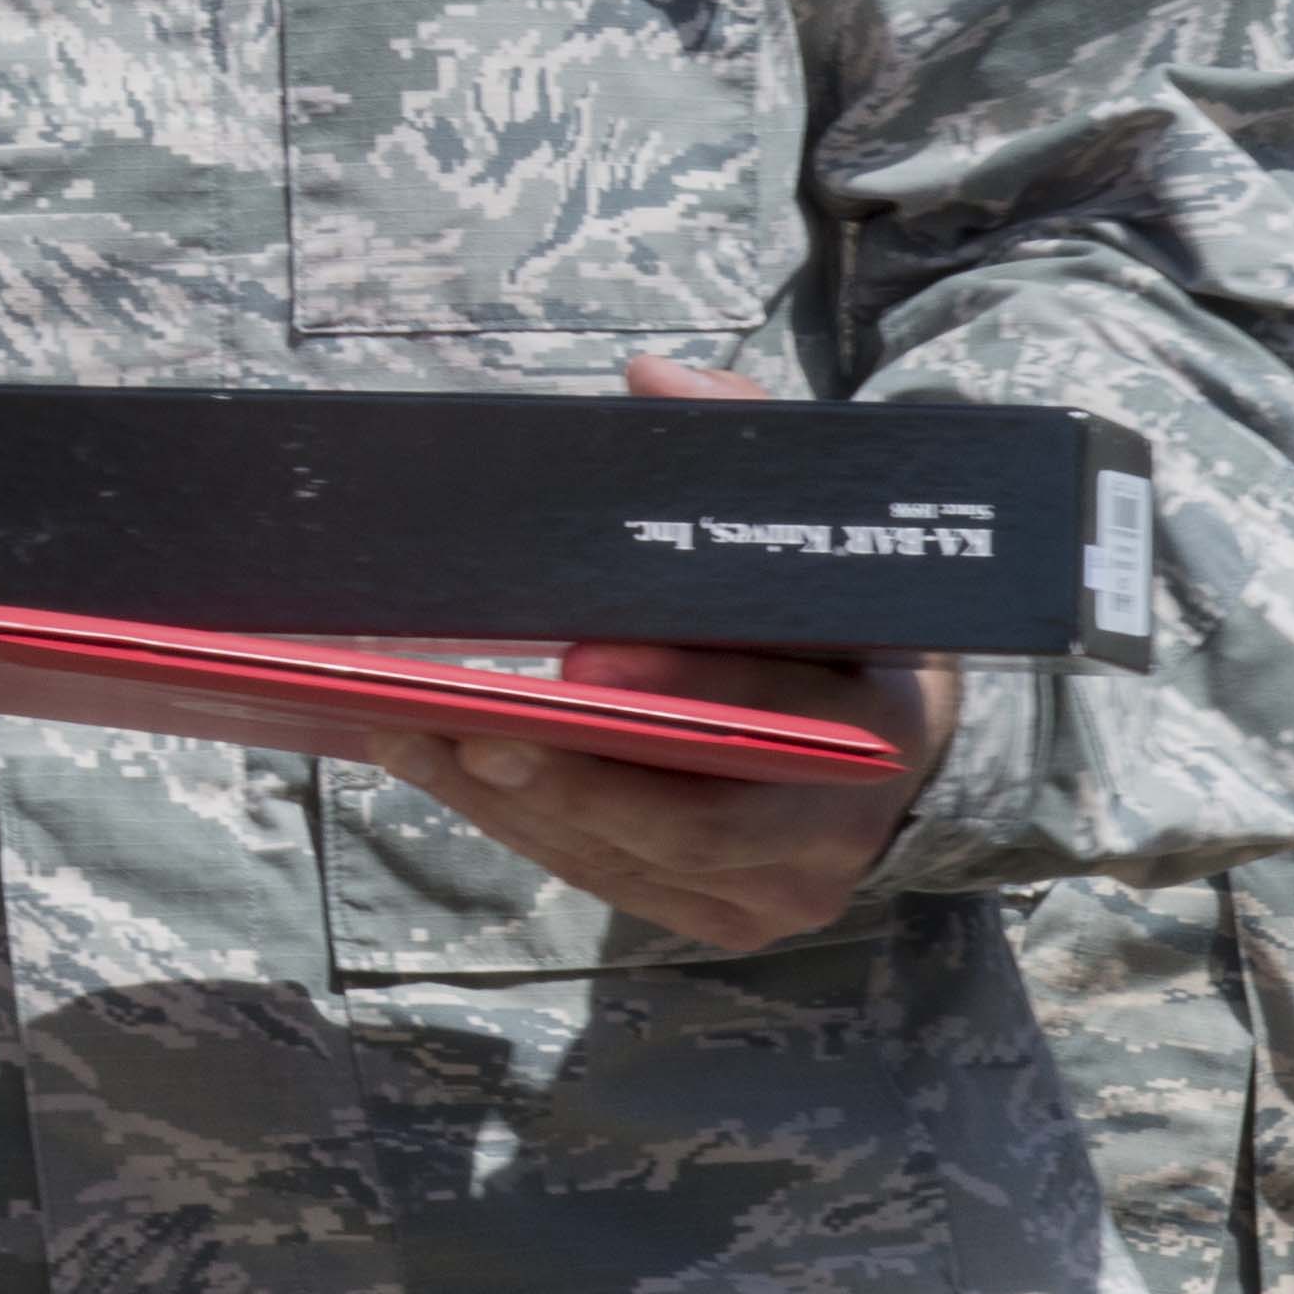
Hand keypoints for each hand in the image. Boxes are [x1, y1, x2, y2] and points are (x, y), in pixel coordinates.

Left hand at [360, 353, 951, 953]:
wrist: (885, 733)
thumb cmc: (826, 613)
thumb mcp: (811, 522)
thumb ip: (741, 440)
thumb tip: (654, 378)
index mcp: (885, 721)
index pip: (784, 713)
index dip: (683, 686)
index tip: (579, 660)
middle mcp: (845, 827)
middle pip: (695, 820)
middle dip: (571, 774)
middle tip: (459, 725)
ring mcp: (782, 888)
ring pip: (631, 858)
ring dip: (513, 802)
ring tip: (408, 733)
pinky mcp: (722, 916)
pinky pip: (606, 880)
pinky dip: (519, 825)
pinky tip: (439, 767)